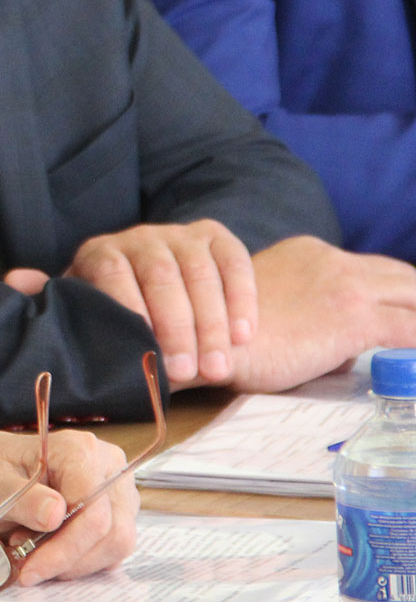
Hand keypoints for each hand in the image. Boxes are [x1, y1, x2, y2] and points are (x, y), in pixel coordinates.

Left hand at [0, 423, 136, 586]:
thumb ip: (23, 499)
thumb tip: (56, 515)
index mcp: (79, 450)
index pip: (93, 513)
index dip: (65, 549)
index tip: (31, 569)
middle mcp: (107, 466)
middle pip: (110, 533)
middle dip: (67, 559)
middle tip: (26, 564)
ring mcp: (115, 490)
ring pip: (114, 546)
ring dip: (72, 563)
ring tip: (31, 554)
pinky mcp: (114, 513)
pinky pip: (109, 551)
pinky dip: (78, 561)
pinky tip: (46, 553)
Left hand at [54, 219, 256, 385]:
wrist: (165, 289)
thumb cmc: (115, 311)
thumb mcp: (85, 311)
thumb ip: (54, 303)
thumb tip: (15, 281)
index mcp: (100, 253)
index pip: (113, 274)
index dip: (131, 313)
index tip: (148, 353)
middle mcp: (139, 236)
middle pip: (161, 276)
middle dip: (177, 328)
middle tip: (188, 372)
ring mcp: (180, 234)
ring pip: (200, 273)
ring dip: (212, 324)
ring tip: (217, 368)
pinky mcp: (216, 238)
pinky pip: (234, 262)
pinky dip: (241, 299)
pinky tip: (243, 335)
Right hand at [217, 235, 415, 392]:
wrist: (206, 342)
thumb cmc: (226, 336)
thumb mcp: (271, 308)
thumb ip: (307, 316)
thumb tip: (343, 349)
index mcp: (309, 253)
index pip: (372, 268)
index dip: (396, 294)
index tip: (404, 314)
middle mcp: (331, 260)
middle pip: (403, 276)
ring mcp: (346, 287)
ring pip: (415, 294)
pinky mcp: (355, 319)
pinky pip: (412, 328)